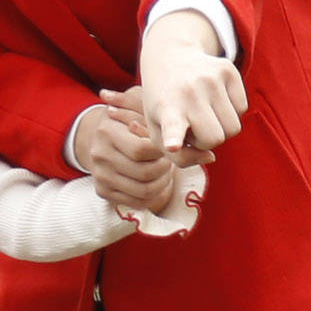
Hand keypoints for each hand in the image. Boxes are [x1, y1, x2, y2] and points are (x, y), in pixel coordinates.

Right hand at [76, 94, 192, 210]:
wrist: (103, 135)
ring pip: (144, 190)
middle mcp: (99, 154)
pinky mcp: (103, 192)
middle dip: (166, 168)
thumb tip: (211, 158)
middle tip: (171, 160)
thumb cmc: (133, 118)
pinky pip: (137, 202)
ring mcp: (100, 175)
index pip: (142, 149)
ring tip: (166, 170)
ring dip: (164, 182)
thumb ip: (173, 125)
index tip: (171, 146)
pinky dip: (154, 194)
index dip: (164, 151)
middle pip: (145, 173)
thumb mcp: (145, 109)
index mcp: (107, 131)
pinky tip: (157, 180)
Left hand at [139, 10, 247, 153]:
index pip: (172, 126)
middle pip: (216, 139)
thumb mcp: (159, 132)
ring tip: (203, 112)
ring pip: (233, 128)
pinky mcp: (228, 70)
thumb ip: (181, 157)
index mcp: (166, 109)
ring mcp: (210, 79)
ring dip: (220, 127)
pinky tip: (214, 100)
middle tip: (192, 125)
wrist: (170, 56)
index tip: (172, 145)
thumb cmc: (164, 104)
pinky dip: (231, 111)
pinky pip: (242, 109)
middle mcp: (189, 92)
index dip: (174, 138)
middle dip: (206, 140)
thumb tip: (211, 157)